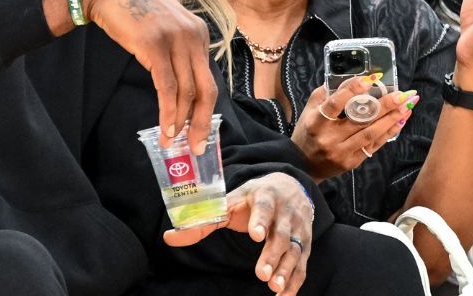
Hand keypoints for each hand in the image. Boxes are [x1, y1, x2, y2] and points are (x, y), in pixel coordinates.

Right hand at [56, 0, 217, 153]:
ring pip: (186, 91)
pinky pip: (166, 87)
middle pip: (206, 88)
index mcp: (199, 33)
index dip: (205, 109)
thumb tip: (183, 86)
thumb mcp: (165, 28)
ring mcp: (175, 40)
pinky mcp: (154, 45)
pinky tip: (164, 127)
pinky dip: (167, 111)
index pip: (208, 79)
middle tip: (196, 146)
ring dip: (180, 121)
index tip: (198, 130)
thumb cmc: (133, 11)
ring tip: (171, 140)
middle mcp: (193, 36)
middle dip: (202, 122)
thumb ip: (178, 50)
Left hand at [165, 173, 314, 294]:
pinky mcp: (304, 244)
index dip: (259, 221)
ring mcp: (297, 229)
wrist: (290, 186)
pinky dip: (295, 281)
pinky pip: (302, 265)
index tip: (254, 235)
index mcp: (264, 196)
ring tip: (273, 287)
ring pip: (294, 251)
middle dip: (271, 255)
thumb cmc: (252, 197)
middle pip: (280, 234)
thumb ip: (203, 220)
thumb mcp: (230, 202)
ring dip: (285, 270)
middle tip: (261, 274)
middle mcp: (285, 212)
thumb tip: (169, 238)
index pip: (263, 208)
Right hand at [291, 78, 416, 180]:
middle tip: (402, 94)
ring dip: (392, 118)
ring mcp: (342, 152)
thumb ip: (325, 95)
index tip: (371, 79)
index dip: (353, 90)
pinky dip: (389, 132)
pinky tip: (400, 121)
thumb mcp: (308, 111)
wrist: (304, 166)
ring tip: (407, 105)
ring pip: (371, 133)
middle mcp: (329, 138)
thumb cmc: (307, 132)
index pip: (336, 104)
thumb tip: (348, 79)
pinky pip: (374, 145)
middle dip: (384, 105)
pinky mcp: (353, 162)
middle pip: (360, 119)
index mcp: (316, 122)